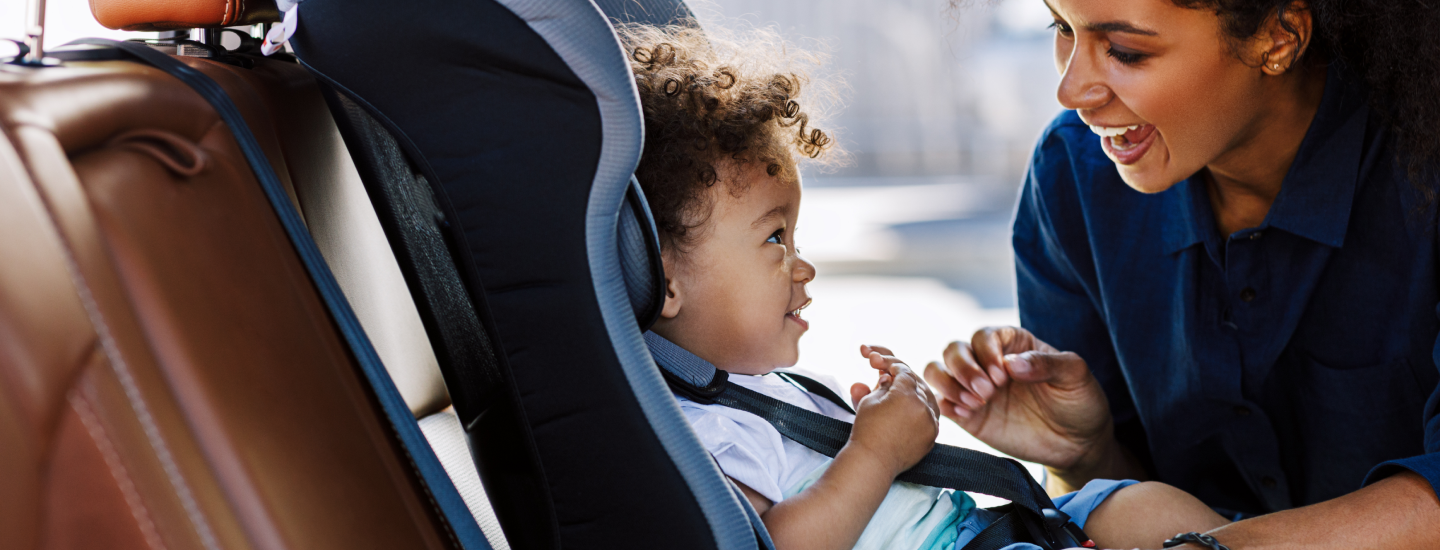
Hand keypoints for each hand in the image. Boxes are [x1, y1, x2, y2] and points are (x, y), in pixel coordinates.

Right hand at [846, 345, 938, 476]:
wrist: (872, 462)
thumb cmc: (867, 431)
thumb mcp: (870, 400)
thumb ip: (882, 385)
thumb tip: (889, 379)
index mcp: (907, 394)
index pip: (904, 372)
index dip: (892, 366)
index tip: (884, 365)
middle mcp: (924, 407)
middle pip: (917, 383)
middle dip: (904, 378)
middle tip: (890, 378)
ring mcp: (931, 422)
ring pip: (927, 398)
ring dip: (915, 393)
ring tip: (899, 393)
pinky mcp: (932, 436)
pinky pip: (931, 416)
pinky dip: (921, 410)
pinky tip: (909, 409)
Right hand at [922, 327, 1115, 476]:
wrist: (1078, 444)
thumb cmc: (1080, 402)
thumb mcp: (1075, 375)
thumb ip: (1045, 363)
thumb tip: (1011, 363)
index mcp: (1013, 345)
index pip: (983, 335)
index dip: (986, 352)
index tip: (1003, 375)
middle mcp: (988, 363)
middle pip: (954, 349)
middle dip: (964, 368)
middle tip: (987, 392)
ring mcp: (975, 389)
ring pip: (938, 370)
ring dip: (948, 383)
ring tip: (973, 402)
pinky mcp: (968, 415)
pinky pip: (941, 402)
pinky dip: (945, 404)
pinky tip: (966, 414)